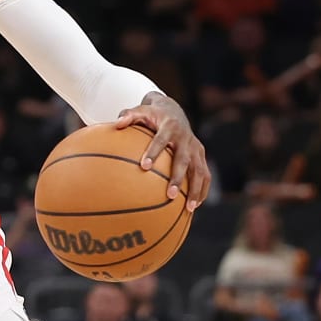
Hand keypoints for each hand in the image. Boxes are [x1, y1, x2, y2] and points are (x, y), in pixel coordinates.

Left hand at [115, 91, 210, 210]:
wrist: (174, 111)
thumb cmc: (152, 115)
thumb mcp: (140, 111)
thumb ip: (128, 116)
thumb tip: (116, 124)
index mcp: (170, 127)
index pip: (161, 140)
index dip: (153, 152)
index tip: (144, 167)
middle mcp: (186, 138)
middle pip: (184, 160)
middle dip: (178, 178)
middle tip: (170, 195)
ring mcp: (196, 148)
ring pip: (199, 170)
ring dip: (195, 190)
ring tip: (189, 209)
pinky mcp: (201, 155)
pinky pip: (205, 175)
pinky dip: (202, 190)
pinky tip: (195, 206)